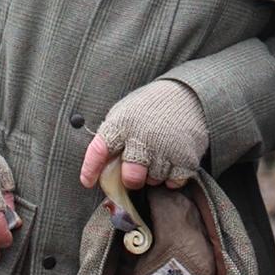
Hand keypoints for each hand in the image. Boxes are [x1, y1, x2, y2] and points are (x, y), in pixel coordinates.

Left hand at [79, 80, 208, 191]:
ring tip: (158, 155)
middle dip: (132, 178)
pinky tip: (172, 161)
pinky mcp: (186, 156)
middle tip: (137, 171)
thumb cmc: (150, 106)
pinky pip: (175, 181)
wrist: (187, 93)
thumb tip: (101, 165)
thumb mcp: (126, 111)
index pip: (99, 150)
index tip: (87, 182)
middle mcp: (143, 136)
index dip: (90, 169)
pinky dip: (173, 177)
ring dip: (154, 174)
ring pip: (154, 180)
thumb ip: (113, 135)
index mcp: (123, 123)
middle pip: (132, 177)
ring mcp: (166, 147)